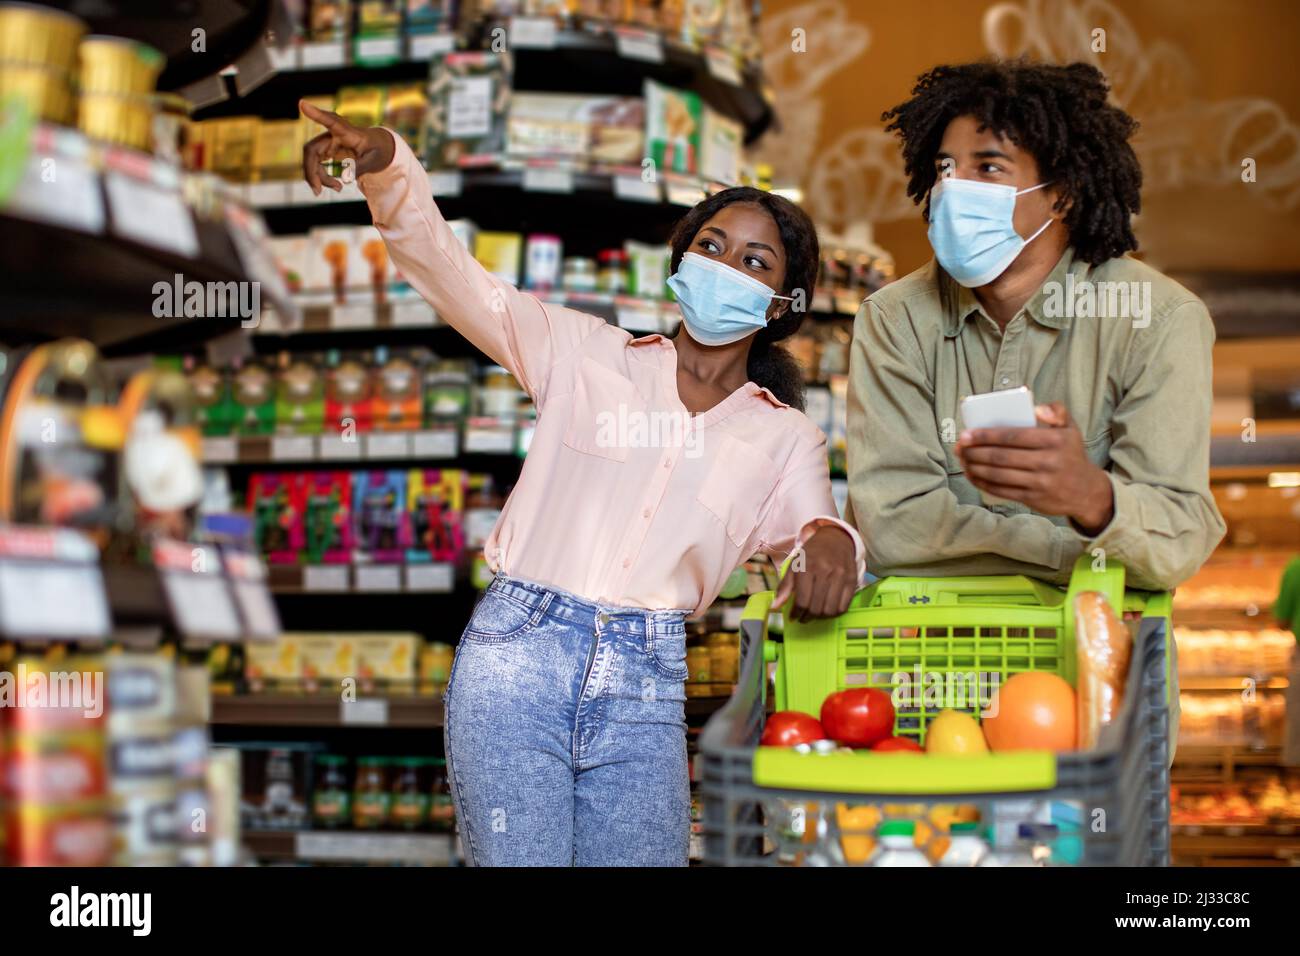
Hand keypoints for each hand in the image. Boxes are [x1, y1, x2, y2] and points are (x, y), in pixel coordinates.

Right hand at [299, 99, 395, 193]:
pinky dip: (322, 178)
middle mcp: (332, 134)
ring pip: (312, 160)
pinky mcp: (325, 151)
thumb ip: (360, 166)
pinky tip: (336, 186)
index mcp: (347, 131)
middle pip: (312, 150)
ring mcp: (327, 142)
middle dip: (311, 171)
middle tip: (318, 191)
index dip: (316, 114)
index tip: (302, 103)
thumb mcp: (375, 160)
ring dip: (318, 177)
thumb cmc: (377, 150)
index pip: (330, 121)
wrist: (378, 148)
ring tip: (338, 188)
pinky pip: (316, 165)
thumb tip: (344, 176)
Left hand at [773, 525, 857, 622]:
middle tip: (803, 617)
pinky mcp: (852, 581)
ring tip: (815, 614)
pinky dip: (834, 613)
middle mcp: (825, 572)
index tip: (793, 617)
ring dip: (821, 618)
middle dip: (807, 617)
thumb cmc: (812, 554)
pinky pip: (843, 607)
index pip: (802, 601)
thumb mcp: (794, 565)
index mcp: (807, 567)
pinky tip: (827, 609)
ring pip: (830, 610)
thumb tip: (775, 607)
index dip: (796, 613)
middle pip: (816, 608)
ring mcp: (841, 577)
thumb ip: (784, 587)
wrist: (835, 538)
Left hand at [955, 401, 1113, 534]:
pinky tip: (972, 475)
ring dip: (974, 467)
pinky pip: (1002, 490)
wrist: (1087, 491)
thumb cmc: (1071, 454)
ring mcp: (1040, 482)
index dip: (986, 435)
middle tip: (959, 446)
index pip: (1013, 436)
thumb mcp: (1071, 428)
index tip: (967, 434)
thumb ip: (1057, 411)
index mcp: (1055, 440)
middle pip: (1001, 456)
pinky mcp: (1033, 499)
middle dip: (974, 451)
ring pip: (998, 474)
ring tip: (962, 460)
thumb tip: (1036, 408)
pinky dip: (983, 483)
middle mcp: (1048, 462)